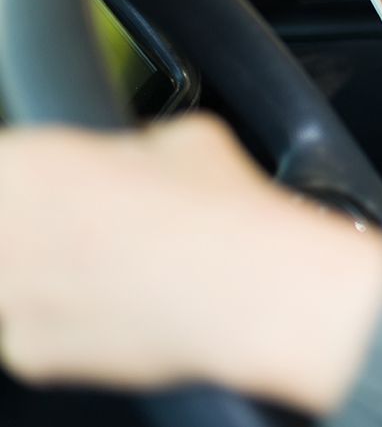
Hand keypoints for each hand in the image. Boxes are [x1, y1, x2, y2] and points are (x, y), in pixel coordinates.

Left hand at [0, 116, 381, 414]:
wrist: (250, 291)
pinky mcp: (26, 352)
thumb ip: (133, 146)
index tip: (74, 180)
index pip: (7, 161)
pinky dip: (72, 321)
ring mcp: (7, 297)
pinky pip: (37, 329)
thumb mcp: (184, 136)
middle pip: (11, 222)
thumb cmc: (221, 212)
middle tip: (103, 221)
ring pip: (17, 278)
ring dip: (54, 271)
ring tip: (120, 264)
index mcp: (25, 163)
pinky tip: (126, 304)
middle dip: (47, 221)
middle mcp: (2, 230)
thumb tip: (136, 156)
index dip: (46, 171)